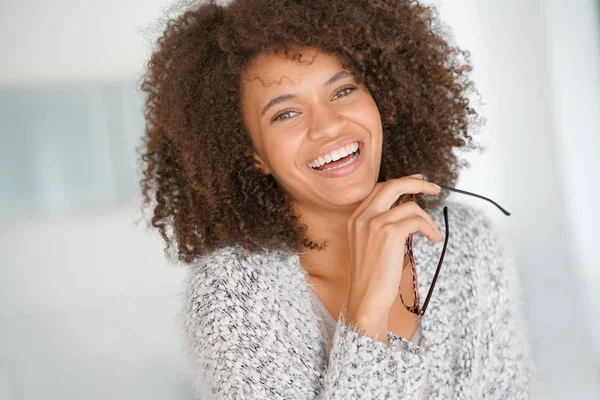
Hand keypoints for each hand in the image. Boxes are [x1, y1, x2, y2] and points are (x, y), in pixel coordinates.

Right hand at [345, 174, 442, 343]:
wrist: (366, 298)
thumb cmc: (372, 277)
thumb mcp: (368, 245)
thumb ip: (379, 225)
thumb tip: (406, 210)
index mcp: (355, 218)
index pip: (379, 189)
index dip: (401, 182)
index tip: (417, 181)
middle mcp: (362, 217)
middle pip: (393, 185)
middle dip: (417, 183)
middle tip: (434, 188)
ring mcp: (375, 223)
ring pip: (411, 206)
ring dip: (428, 220)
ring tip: (433, 235)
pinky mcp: (389, 233)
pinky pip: (417, 220)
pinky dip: (429, 228)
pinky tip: (433, 240)